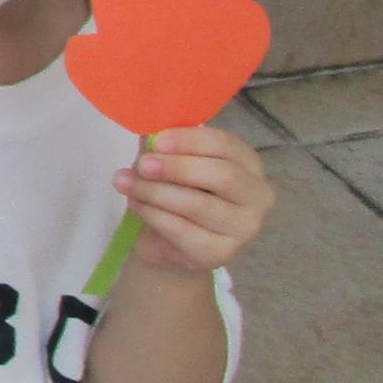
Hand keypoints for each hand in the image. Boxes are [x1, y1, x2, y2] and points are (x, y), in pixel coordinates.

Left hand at [114, 123, 272, 275]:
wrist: (167, 242)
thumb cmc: (175, 191)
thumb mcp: (169, 162)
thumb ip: (165, 146)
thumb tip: (149, 130)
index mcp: (248, 164)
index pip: (226, 145)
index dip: (190, 140)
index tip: (156, 140)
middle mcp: (258, 196)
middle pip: (222, 176)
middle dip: (177, 168)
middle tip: (142, 164)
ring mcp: (244, 228)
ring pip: (199, 204)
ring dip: (156, 191)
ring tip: (125, 182)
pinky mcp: (221, 253)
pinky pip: (183, 230)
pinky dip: (153, 214)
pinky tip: (135, 203)